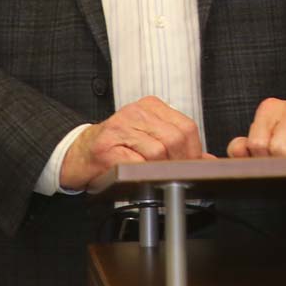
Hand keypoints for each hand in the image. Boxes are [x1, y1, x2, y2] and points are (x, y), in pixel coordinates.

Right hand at [60, 96, 205, 189]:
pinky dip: (141, 175)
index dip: (193, 152)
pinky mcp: (106, 147)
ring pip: (158, 151)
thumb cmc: (115, 148)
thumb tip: (208, 160)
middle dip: (180, 163)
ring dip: (160, 171)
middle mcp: (136, 112)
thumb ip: (178, 146)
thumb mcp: (149, 139)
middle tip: (174, 178)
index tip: (190, 167)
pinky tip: (137, 178)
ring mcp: (120, 127)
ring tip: (154, 179)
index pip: (186, 127)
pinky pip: (135, 163)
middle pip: (175, 138)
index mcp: (151, 107)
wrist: (77, 153)